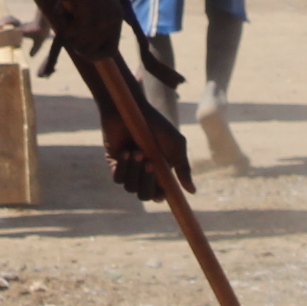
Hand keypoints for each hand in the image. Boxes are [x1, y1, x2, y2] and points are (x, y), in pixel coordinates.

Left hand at [93, 60, 192, 201]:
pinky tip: (126, 151)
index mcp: (161, 172)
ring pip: (131, 188)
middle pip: (146, 196)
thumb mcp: (175, 144)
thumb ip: (183, 168)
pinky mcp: (114, 164)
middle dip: (148, 184)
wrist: (131, 109)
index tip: (164, 193)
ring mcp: (129, 170)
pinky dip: (123, 167)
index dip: (161, 196)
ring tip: (137, 151)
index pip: (160, 194)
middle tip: (150, 163)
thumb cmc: (156, 124)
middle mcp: (144, 174)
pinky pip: (118, 178)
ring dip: (135, 172)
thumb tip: (192, 191)